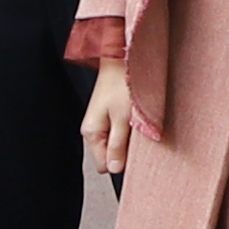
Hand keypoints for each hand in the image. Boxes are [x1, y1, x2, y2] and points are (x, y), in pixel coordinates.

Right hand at [82, 59, 136, 175]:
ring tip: (136, 123)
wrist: (122, 59)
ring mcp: (100, 122)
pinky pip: (118, 133)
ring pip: (115, 144)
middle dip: (125, 151)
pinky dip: (128, 129)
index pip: (104, 165)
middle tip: (137, 135)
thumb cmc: (122, 84)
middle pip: (109, 156)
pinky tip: (134, 118)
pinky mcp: (108, 115)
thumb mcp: (123, 119)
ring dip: (128, 139)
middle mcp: (92, 130)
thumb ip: (118, 146)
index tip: (134, 154)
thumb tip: (115, 169)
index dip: (120, 163)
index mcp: (91, 133)